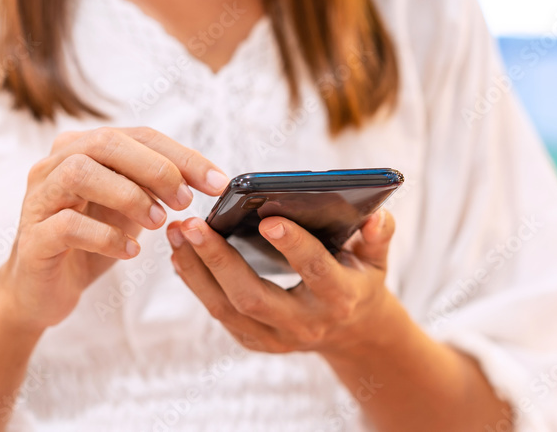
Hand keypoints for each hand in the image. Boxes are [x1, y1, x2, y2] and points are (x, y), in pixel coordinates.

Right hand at [0, 126, 228, 330]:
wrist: (43, 289)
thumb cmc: (92, 240)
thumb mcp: (131, 207)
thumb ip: (157, 186)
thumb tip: (205, 178)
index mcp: (85, 148)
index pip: (140, 136)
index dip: (183, 156)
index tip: (217, 182)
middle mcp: (55, 164)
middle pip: (107, 143)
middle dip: (155, 168)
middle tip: (185, 200)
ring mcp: (39, 198)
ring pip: (80, 172)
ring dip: (129, 196)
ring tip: (157, 222)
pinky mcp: (32, 237)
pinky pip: (67, 224)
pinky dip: (106, 236)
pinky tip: (130, 251)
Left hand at [166, 208, 396, 355]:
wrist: (352, 331)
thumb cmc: (360, 280)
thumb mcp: (377, 259)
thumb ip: (379, 236)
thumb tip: (377, 216)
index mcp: (340, 297)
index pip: (314, 270)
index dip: (293, 244)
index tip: (267, 218)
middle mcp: (305, 322)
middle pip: (253, 296)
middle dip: (219, 259)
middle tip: (193, 224)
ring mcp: (276, 337)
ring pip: (226, 308)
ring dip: (196, 270)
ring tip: (177, 233)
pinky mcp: (255, 340)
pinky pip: (219, 312)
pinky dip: (197, 283)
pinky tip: (182, 254)